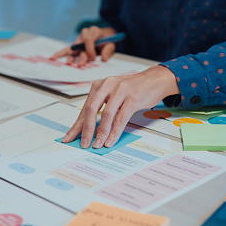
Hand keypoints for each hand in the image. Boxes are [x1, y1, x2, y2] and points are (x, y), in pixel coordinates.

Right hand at [50, 26, 116, 64]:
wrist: (105, 36)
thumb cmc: (108, 40)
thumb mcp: (112, 44)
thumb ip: (108, 50)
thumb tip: (104, 58)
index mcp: (93, 31)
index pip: (89, 39)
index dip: (90, 49)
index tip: (93, 58)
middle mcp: (84, 34)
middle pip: (80, 45)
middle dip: (81, 56)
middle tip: (82, 64)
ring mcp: (78, 40)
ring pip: (72, 48)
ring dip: (70, 56)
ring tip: (67, 63)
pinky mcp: (74, 46)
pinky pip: (66, 50)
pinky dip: (60, 54)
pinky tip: (52, 58)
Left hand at [62, 66, 180, 148]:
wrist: (155, 80)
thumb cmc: (132, 89)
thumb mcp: (113, 95)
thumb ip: (102, 108)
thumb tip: (89, 130)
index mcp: (99, 85)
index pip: (85, 108)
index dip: (77, 125)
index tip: (70, 138)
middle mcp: (107, 85)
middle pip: (91, 110)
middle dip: (86, 130)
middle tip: (83, 144)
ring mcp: (121, 90)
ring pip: (107, 115)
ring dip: (101, 132)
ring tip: (97, 144)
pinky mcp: (133, 97)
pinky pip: (121, 117)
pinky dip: (115, 131)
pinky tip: (111, 140)